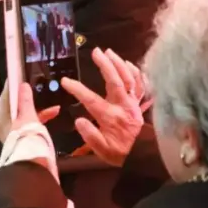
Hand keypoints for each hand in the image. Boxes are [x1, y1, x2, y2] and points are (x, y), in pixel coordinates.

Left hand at [0, 80, 59, 143]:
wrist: (32, 163)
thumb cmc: (27, 136)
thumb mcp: (28, 115)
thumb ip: (26, 100)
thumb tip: (23, 85)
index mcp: (0, 117)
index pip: (6, 96)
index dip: (14, 85)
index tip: (21, 74)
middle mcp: (4, 123)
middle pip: (16, 105)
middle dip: (30, 98)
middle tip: (39, 87)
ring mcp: (13, 131)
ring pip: (25, 114)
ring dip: (39, 109)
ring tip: (54, 104)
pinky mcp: (22, 137)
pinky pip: (30, 123)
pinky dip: (40, 118)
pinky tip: (54, 113)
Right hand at [61, 47, 144, 166]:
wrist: (141, 155)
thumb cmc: (119, 153)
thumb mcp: (101, 151)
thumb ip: (90, 136)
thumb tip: (79, 120)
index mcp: (110, 117)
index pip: (91, 100)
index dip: (77, 89)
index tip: (66, 81)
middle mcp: (123, 106)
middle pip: (114, 81)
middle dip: (105, 65)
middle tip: (95, 51)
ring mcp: (133, 103)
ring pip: (128, 79)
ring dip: (119, 63)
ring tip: (108, 51)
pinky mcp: (139, 103)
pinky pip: (140, 85)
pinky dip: (135, 73)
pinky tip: (128, 63)